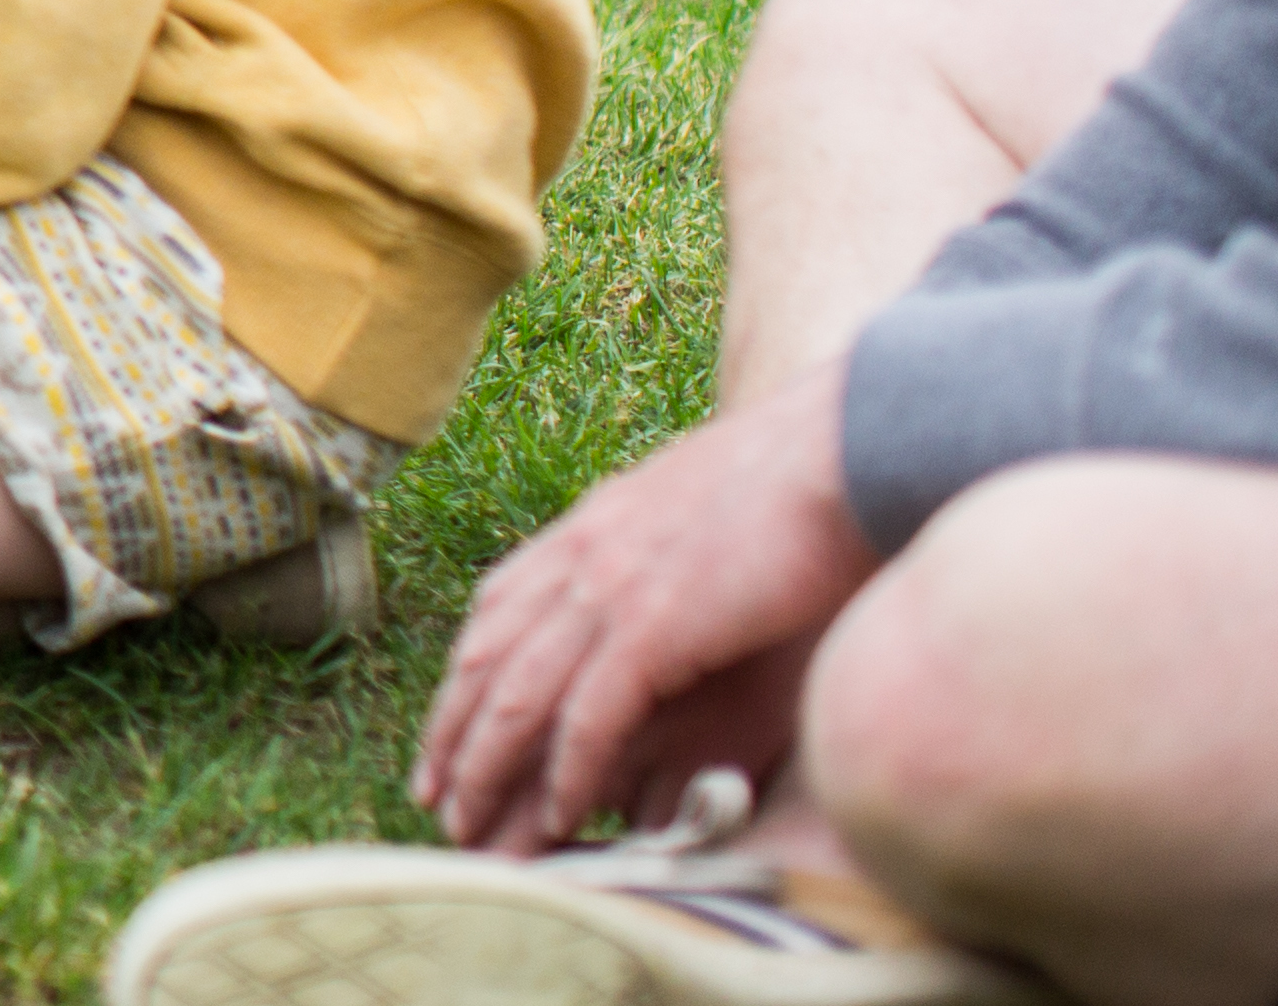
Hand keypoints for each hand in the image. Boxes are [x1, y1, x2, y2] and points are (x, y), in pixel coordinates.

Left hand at [415, 366, 882, 851]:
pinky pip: (590, 716)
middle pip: (487, 660)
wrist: (845, 449)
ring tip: (470, 829)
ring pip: (518, 696)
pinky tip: (559, 819)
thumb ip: (665, 563)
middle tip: (431, 801)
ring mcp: (611, 588)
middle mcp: (581, 555)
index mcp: (591, 527)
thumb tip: (667, 613)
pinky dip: (567, 772)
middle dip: (452, 737)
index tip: (446, 733)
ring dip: (489, 770)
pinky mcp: (654, 626)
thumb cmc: (803, 483)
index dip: (465, 679)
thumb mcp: (704, 515)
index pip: (496, 613)